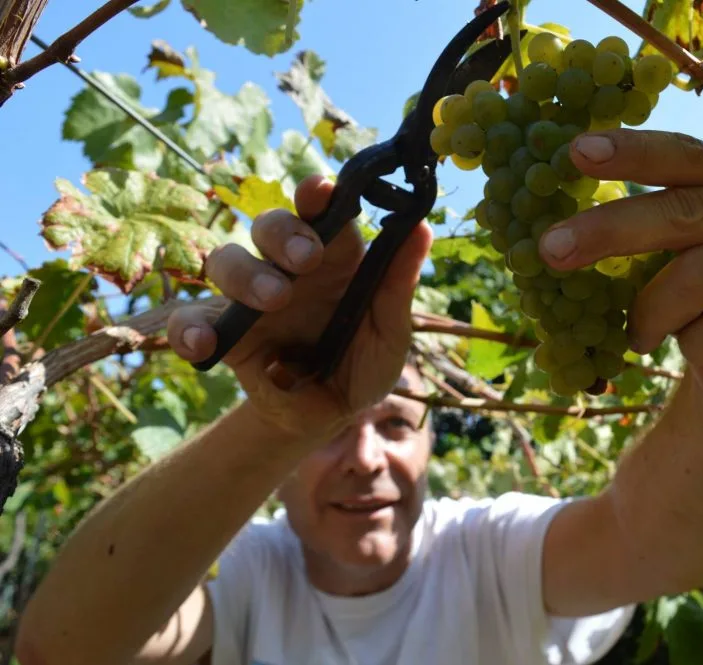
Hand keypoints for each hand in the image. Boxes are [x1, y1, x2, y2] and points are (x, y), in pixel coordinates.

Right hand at [167, 175, 432, 440]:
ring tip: (274, 299)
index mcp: (333, 258)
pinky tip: (204, 347)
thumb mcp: (390, 332)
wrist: (329, 416)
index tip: (321, 190)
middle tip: (307, 258)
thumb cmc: (363, 364)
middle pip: (269, 226)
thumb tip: (422, 227)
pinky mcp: (223, 335)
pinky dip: (189, 329)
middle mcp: (288, 269)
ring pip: (226, 260)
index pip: (321, 212)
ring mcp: (250, 299)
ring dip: (246, 273)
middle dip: (284, 233)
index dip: (316, 195)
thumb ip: (397, 285)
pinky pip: (191, 322)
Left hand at [539, 129, 702, 413]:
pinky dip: (695, 344)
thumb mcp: (668, 260)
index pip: (684, 157)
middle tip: (552, 248)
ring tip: (636, 334)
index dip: (632, 152)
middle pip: (686, 212)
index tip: (576, 152)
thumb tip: (559, 224)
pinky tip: (693, 348)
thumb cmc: (698, 309)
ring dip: (652, 310)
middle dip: (611, 230)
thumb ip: (639, 231)